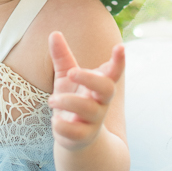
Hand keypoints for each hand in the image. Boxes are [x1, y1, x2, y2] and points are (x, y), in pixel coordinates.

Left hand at [47, 32, 124, 149]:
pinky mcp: (82, 137)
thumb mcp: (66, 78)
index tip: (120, 47)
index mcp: (99, 85)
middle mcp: (101, 102)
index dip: (119, 61)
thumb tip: (54, 33)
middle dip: (90, 78)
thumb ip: (62, 57)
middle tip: (71, 72)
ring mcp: (94, 121)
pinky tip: (55, 120)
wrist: (74, 137)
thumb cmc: (72, 101)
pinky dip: (63, 126)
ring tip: (51, 100)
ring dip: (67, 102)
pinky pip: (76, 132)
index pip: (113, 72)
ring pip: (89, 110)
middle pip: (107, 89)